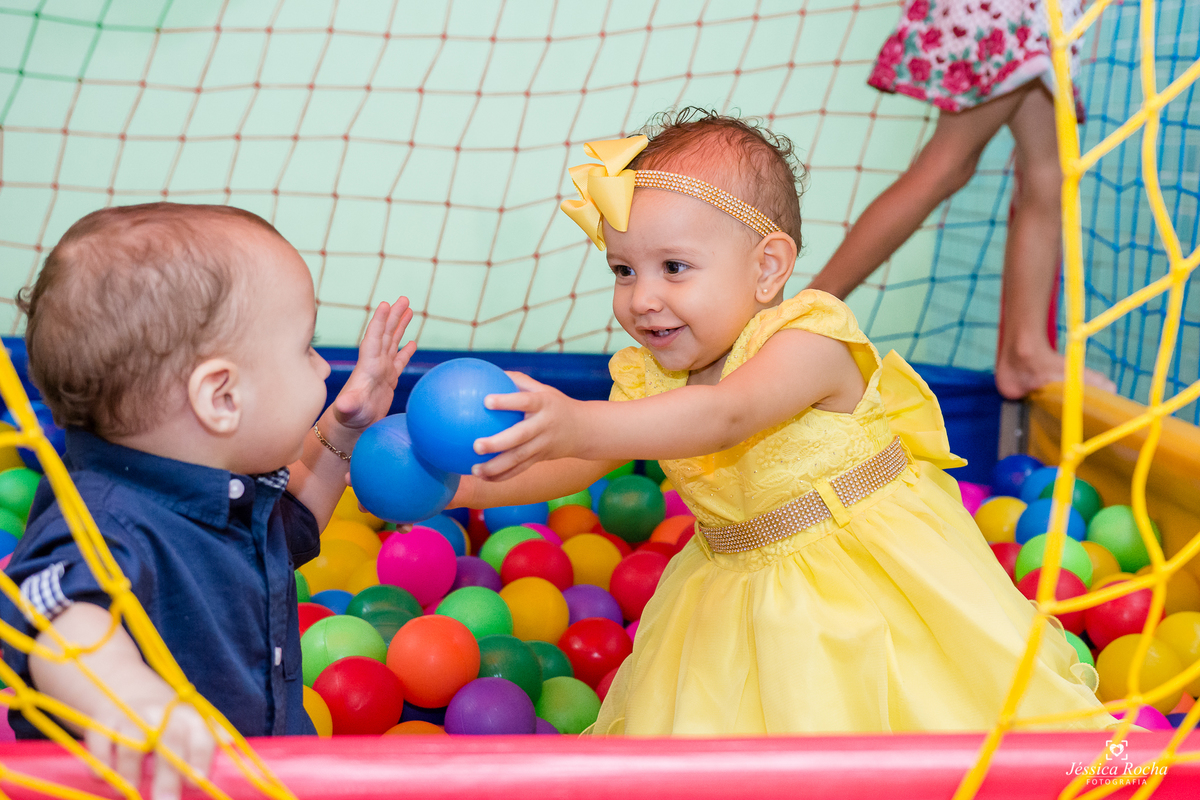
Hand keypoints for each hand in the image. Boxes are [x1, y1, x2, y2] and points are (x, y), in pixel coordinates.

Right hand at [30, 604, 216, 799]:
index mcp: (186, 715)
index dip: (201, 758)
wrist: (119, 683)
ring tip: (130, 792)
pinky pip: (99, 746)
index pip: (201, 735)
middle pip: (168, 742)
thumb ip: (208, 732)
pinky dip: (101, 765)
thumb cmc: (161, 711)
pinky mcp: (100, 723)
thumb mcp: (187, 716)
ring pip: (131, 745)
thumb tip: (232, 745)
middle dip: (169, 775)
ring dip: (129, 773)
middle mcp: (160, 714)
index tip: (198, 782)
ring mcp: (129, 717)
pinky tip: (106, 779)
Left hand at [332, 298, 416, 430]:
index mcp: (368, 367)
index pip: (374, 339)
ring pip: (392, 343)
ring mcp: (382, 372)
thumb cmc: (349, 420)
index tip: (385, 304)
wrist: (350, 429)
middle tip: (404, 298)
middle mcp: (374, 364)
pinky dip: (405, 350)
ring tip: (409, 310)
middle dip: (394, 316)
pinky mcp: (388, 381)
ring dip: (400, 326)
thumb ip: (348, 405)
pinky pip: (399, 361)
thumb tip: (343, 404)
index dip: (379, 322)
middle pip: (385, 334)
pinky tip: (412, 342)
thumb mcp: (349, 411)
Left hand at [471, 372, 582, 480]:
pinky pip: (520, 469)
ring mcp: (543, 444)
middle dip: (498, 443)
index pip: (525, 401)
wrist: (585, 430)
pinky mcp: (541, 458)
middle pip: (520, 436)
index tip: (486, 401)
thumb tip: (487, 371)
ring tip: (474, 469)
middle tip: (476, 445)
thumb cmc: (555, 404)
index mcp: (544, 404)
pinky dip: (502, 476)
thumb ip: (519, 381)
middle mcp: (544, 425)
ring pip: (519, 458)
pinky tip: (484, 477)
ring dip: (496, 466)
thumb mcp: (543, 389)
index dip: (507, 401)